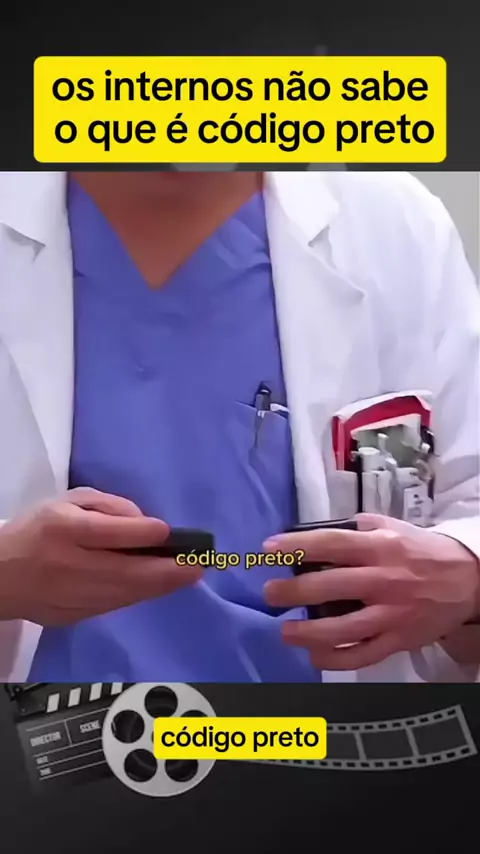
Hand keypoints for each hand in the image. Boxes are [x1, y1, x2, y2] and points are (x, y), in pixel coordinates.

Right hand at [0, 488, 201, 624]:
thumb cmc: (38, 530)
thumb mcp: (67, 502)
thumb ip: (106, 506)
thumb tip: (144, 523)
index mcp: (61, 530)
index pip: (104, 534)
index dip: (139, 534)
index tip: (167, 532)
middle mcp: (66, 565)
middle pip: (122, 572)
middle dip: (165, 571)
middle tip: (197, 566)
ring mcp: (69, 596)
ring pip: (123, 594)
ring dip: (159, 587)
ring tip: (186, 577)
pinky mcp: (72, 616)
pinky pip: (114, 606)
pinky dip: (139, 596)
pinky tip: (158, 587)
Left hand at [263, 514, 479, 670]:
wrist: (467, 579)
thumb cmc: (421, 550)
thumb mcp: (391, 527)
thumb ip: (357, 529)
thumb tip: (318, 534)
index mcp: (379, 547)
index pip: (331, 545)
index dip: (297, 546)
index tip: (268, 549)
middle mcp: (383, 580)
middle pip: (330, 587)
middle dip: (292, 591)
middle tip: (270, 594)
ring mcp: (391, 614)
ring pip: (343, 629)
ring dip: (308, 632)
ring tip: (286, 631)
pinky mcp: (398, 640)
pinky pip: (363, 655)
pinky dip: (336, 659)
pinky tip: (315, 655)